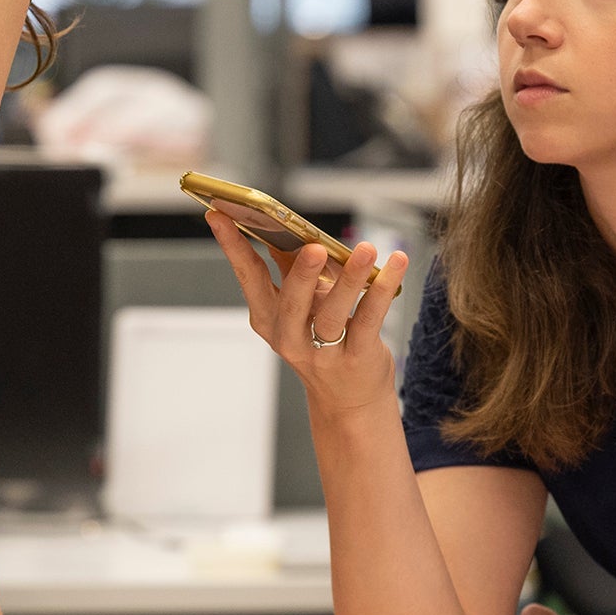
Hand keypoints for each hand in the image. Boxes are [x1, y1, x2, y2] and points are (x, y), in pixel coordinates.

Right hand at [203, 211, 409, 416]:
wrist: (349, 400)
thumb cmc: (323, 342)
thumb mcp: (301, 308)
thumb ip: (293, 270)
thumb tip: (289, 228)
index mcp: (268, 318)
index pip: (248, 276)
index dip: (233, 245)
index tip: (219, 214)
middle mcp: (289, 336)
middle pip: (292, 302)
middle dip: (302, 274)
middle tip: (314, 248)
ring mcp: (322, 352)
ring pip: (333, 313)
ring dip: (350, 278)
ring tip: (364, 249)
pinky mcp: (355, 357)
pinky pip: (369, 319)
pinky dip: (384, 290)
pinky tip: (396, 263)